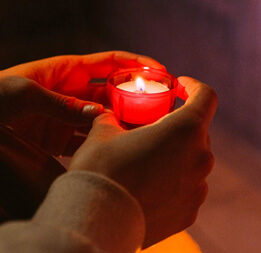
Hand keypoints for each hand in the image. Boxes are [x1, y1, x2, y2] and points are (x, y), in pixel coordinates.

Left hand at [0, 51, 164, 154]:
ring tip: (142, 131)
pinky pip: (89, 137)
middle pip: (114, 92)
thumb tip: (99, 114)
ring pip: (105, 117)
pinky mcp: (63, 135)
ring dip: (122, 123)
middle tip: (157, 107)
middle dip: (135, 97)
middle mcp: (75, 92)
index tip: (159, 70)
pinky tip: (115, 147)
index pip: (111, 63)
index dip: (136, 63)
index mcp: (69, 71)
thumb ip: (63, 104)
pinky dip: (102, 142)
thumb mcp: (27, 93)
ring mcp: (71, 115)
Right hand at [69, 76, 217, 246]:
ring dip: (175, 154)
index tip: (180, 87)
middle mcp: (200, 158)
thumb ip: (112, 118)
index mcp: (184, 130)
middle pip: (196, 131)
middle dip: (176, 125)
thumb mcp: (103, 132)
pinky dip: (173, 179)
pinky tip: (150, 185)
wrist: (96, 219)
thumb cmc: (101, 169)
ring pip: (192, 159)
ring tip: (149, 159)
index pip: (205, 97)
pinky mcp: (189, 211)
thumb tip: (109, 115)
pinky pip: (187, 186)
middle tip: (153, 127)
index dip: (194, 87)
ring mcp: (198, 188)